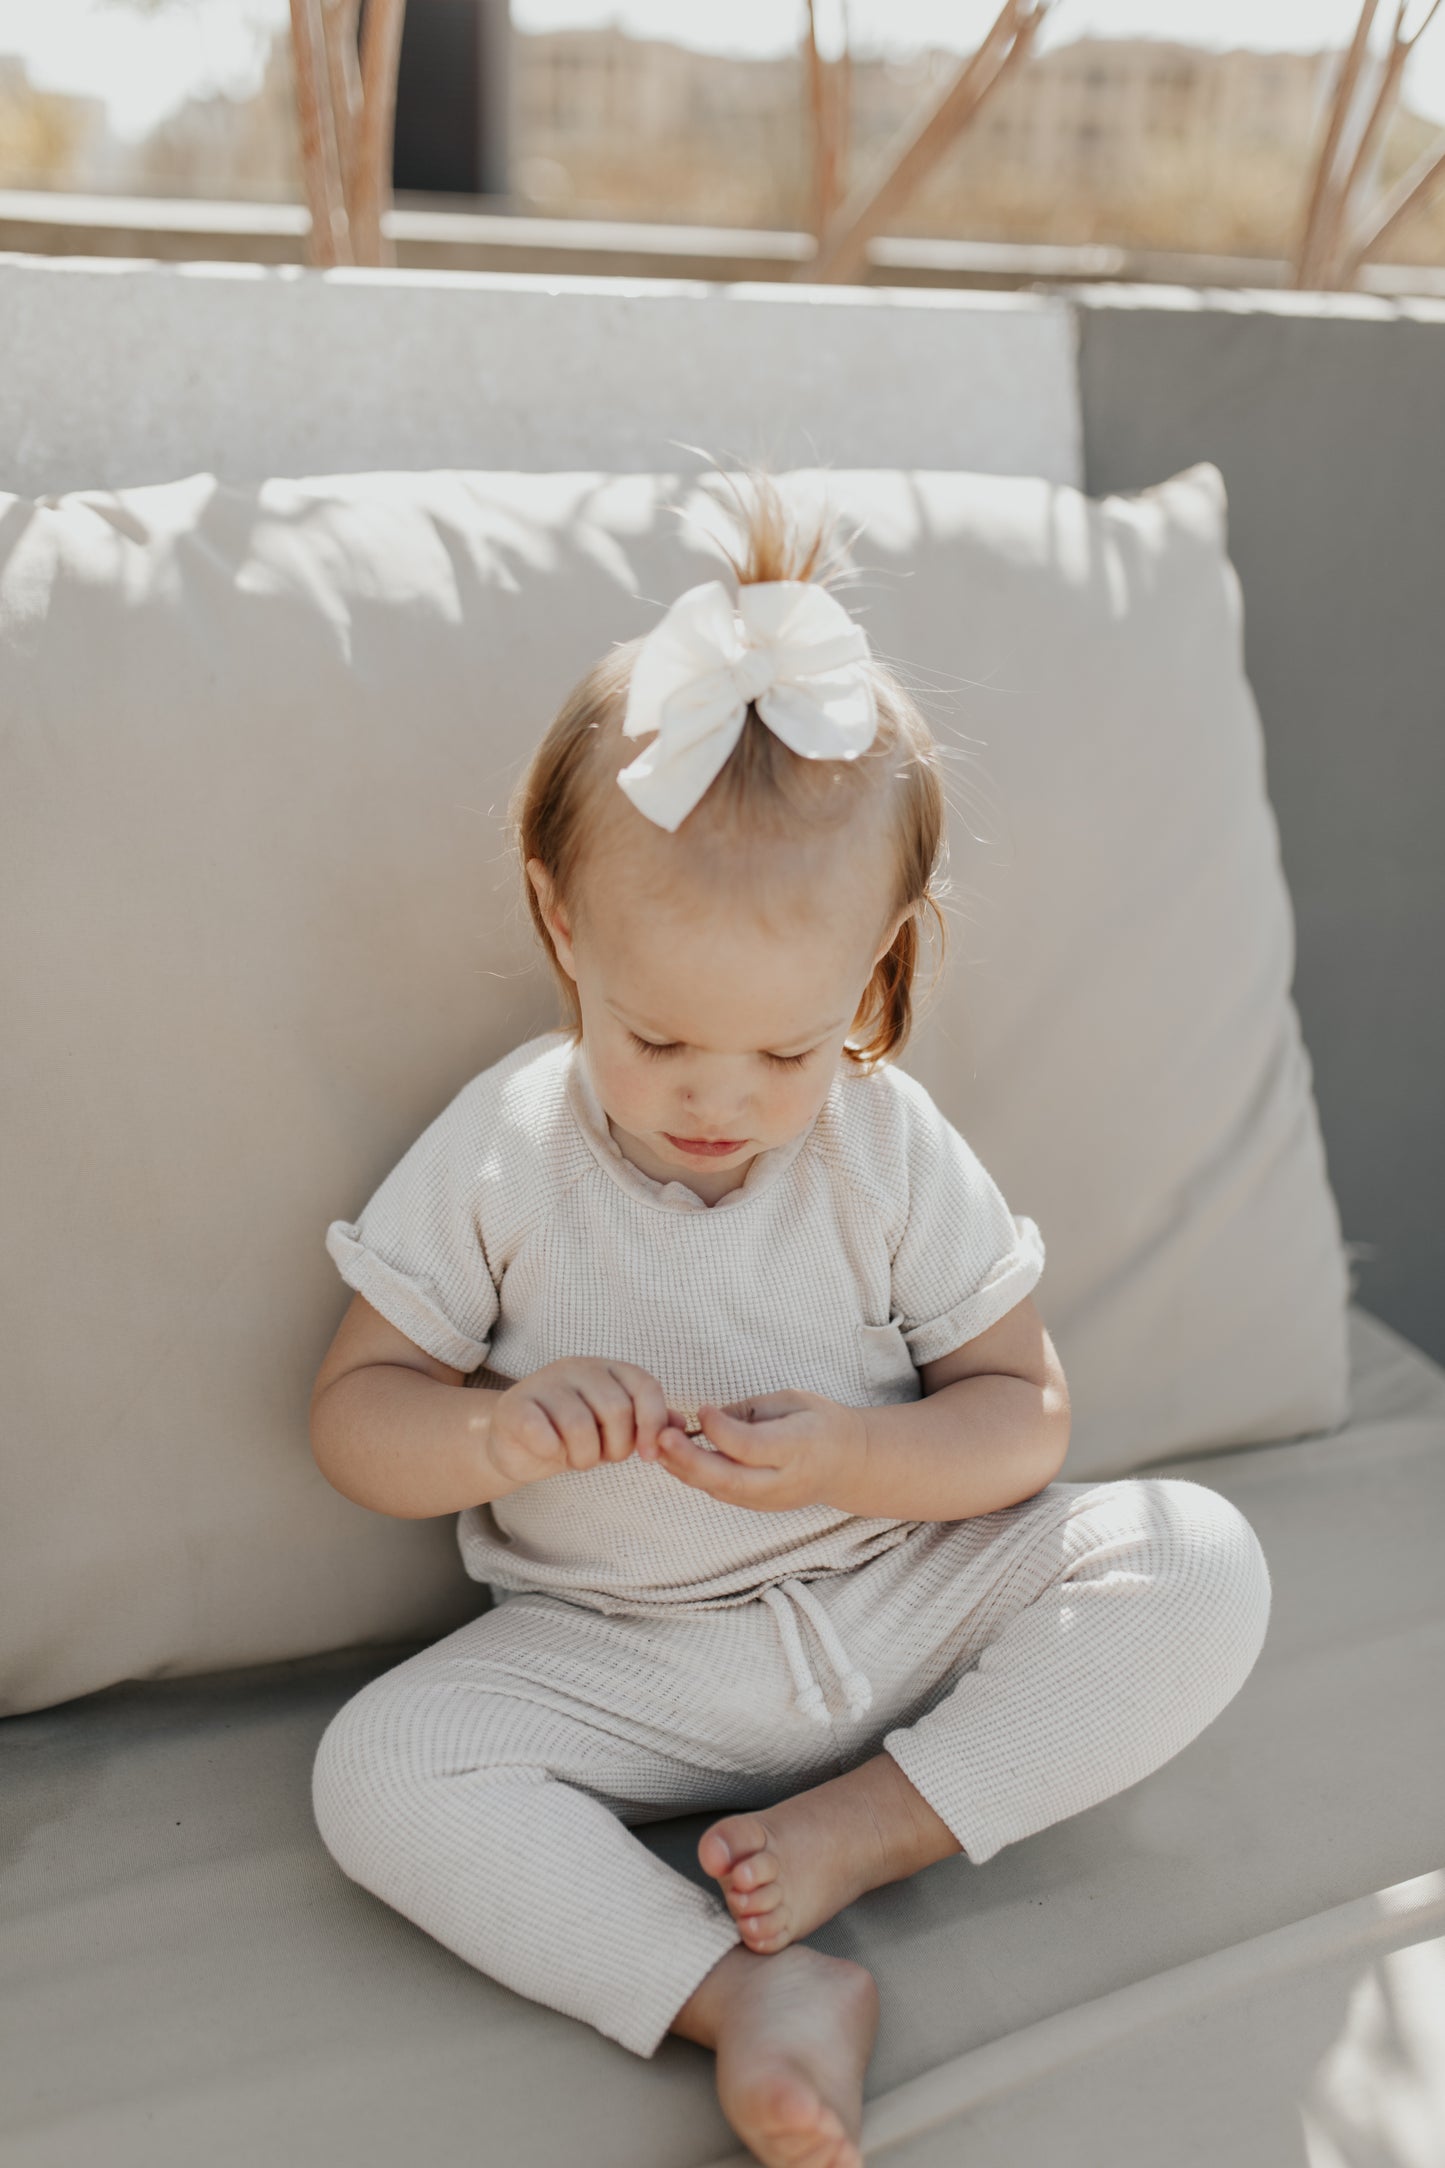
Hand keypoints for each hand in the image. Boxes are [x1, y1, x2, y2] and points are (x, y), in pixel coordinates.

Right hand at [487, 1359, 689, 1490]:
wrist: (515, 1442)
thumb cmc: (571, 1433)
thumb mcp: (613, 1428)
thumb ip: (647, 1423)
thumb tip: (682, 1426)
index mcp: (608, 1368)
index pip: (645, 1386)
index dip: (652, 1423)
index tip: (648, 1456)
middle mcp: (578, 1367)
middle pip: (616, 1409)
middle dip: (616, 1447)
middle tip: (602, 1457)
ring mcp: (544, 1382)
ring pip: (580, 1426)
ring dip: (584, 1456)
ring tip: (577, 1457)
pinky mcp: (515, 1406)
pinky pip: (543, 1433)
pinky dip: (551, 1451)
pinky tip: (548, 1451)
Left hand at [638, 1390, 868, 1513]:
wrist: (849, 1464)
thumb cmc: (820, 1423)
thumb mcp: (793, 1401)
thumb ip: (751, 1411)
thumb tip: (708, 1419)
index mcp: (799, 1447)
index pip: (751, 1446)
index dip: (721, 1429)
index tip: (701, 1408)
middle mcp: (783, 1480)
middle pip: (729, 1478)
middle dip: (690, 1459)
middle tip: (662, 1436)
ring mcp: (770, 1499)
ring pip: (719, 1490)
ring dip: (684, 1468)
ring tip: (659, 1442)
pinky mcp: (757, 1506)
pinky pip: (720, 1493)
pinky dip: (694, 1476)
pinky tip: (675, 1456)